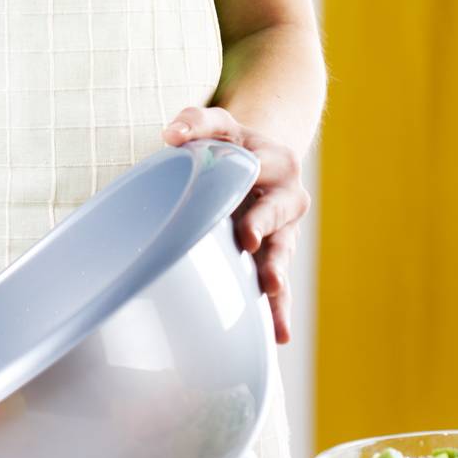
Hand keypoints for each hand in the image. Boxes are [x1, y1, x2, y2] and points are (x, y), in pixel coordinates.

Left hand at [160, 105, 310, 344]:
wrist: (263, 163)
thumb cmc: (231, 146)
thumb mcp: (218, 125)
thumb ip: (195, 122)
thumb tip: (170, 135)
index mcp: (274, 159)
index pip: (259, 162)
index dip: (249, 171)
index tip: (241, 177)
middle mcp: (286, 195)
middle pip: (276, 209)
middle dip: (262, 222)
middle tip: (247, 237)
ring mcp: (284, 230)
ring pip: (281, 251)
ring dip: (276, 270)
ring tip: (271, 288)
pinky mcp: (276, 257)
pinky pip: (280, 285)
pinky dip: (279, 309)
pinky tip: (279, 334)